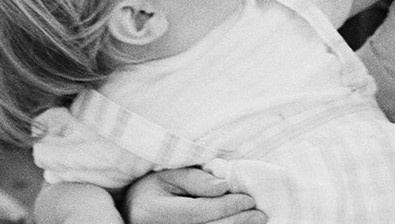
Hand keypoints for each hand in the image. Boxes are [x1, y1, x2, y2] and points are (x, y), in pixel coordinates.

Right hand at [124, 168, 265, 223]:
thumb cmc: (155, 188)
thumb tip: (224, 187)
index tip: (249, 199)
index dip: (227, 207)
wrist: (134, 210)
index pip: (198, 211)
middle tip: (260, 215)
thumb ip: (197, 180)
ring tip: (255, 221)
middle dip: (237, 222)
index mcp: (154, 212)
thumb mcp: (170, 175)